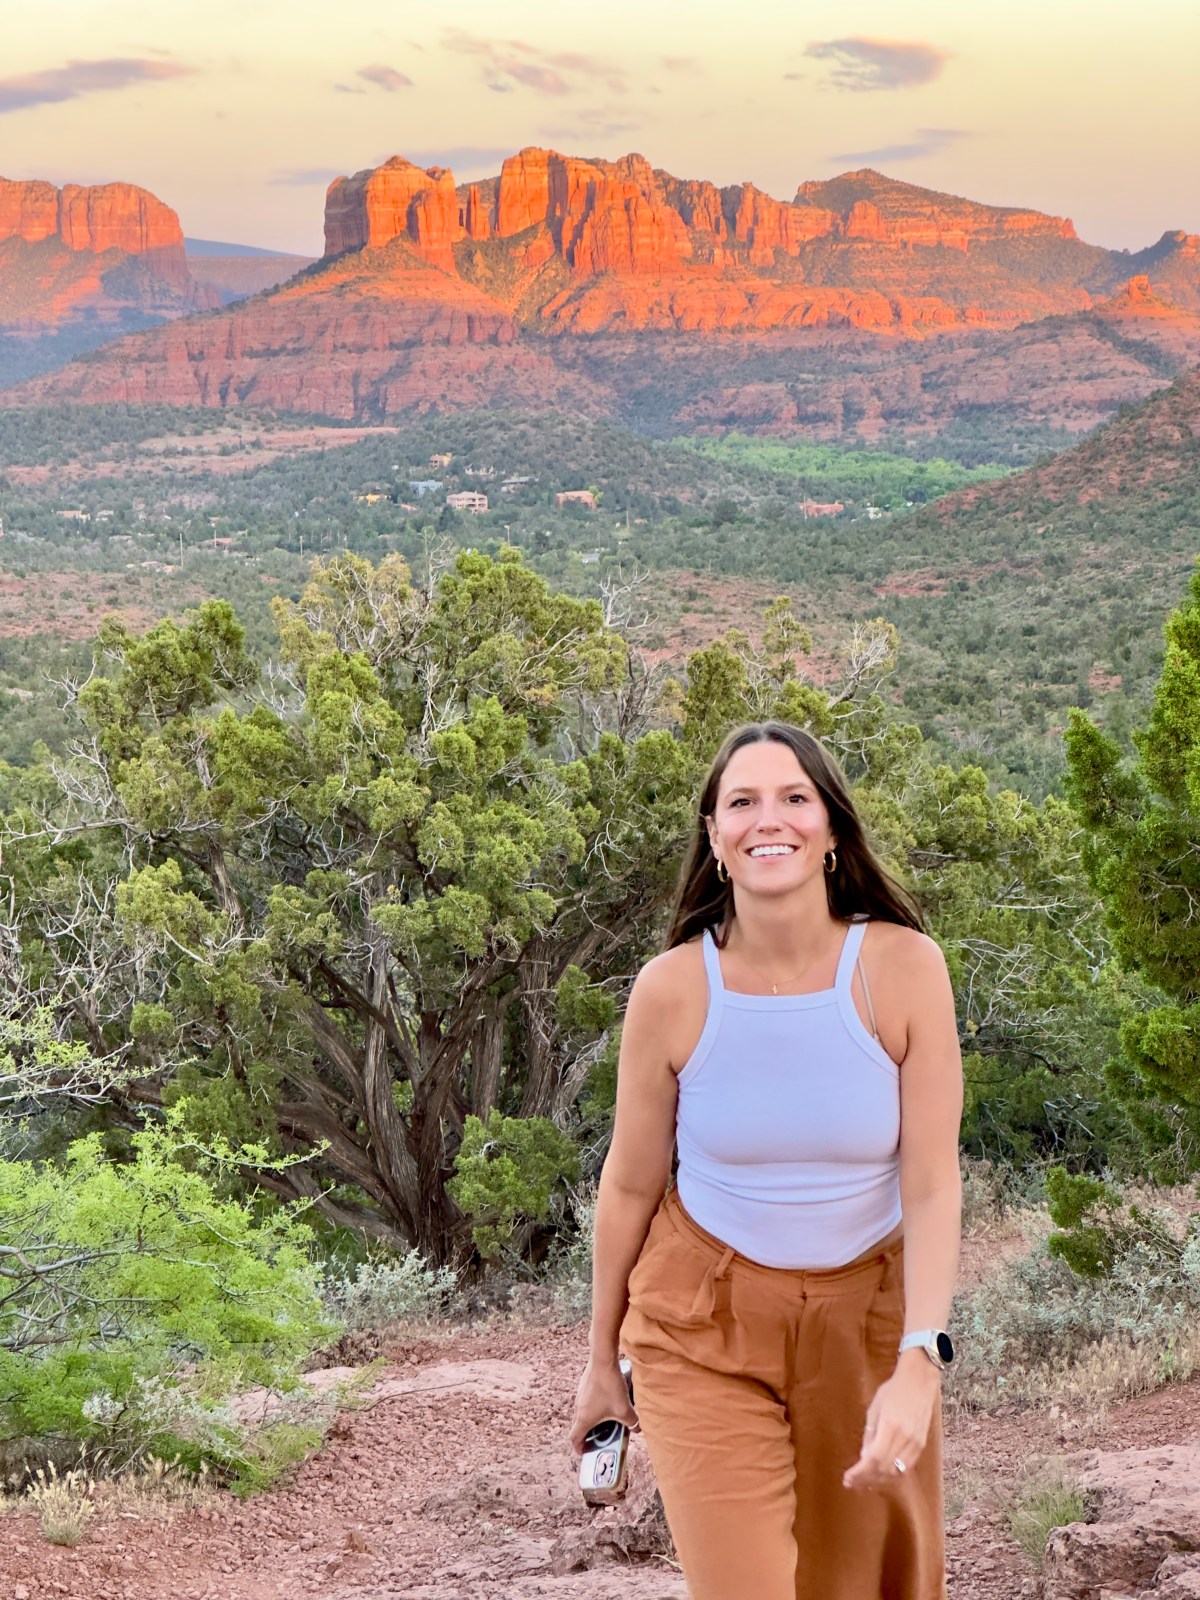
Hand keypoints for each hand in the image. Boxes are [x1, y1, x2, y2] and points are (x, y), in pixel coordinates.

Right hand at [569, 1355, 638, 1458]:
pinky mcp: (584, 1385)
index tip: (585, 1452)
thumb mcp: (625, 1409)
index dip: (579, 1448)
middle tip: (601, 1438)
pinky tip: (609, 1401)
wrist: (603, 1360)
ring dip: (593, 1419)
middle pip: (579, 1426)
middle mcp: (578, 1408)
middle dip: (589, 1435)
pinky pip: (587, 1401)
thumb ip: (632, 1423)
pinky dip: (595, 1407)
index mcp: (584, 1419)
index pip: (575, 1439)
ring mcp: (580, 1395)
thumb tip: (638, 1429)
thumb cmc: (610, 1387)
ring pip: (584, 1413)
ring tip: (608, 1419)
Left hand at [842, 1353, 939, 1491]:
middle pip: (885, 1469)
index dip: (860, 1473)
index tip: (847, 1479)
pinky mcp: (922, 1445)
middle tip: (852, 1483)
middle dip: (867, 1479)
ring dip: (879, 1479)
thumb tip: (864, 1459)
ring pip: (896, 1472)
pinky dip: (892, 1473)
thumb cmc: (893, 1391)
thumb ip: (870, 1435)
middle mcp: (905, 1438)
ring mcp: (916, 1443)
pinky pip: (906, 1467)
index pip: (874, 1459)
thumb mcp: (874, 1409)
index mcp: (890, 1426)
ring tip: (864, 1481)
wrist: (919, 1381)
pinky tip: (881, 1474)